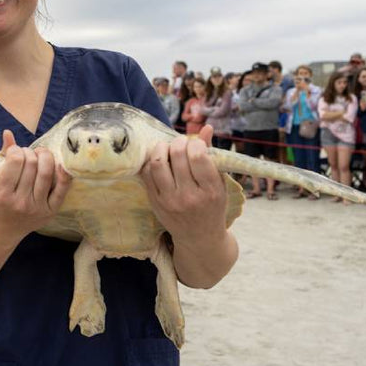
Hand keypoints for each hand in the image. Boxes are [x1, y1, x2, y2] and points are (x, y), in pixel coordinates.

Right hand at [0, 130, 71, 242]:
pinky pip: (62, 189)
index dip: (17, 150)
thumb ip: (0, 157)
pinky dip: (63, 174)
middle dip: (31, 152)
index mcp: (2, 193)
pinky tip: (60, 164)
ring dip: (45, 157)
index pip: (15, 161)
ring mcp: (36, 207)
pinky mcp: (51, 211)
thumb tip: (8, 133)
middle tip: (28, 154)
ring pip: (47, 173)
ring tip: (41, 155)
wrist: (3, 230)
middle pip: (32, 164)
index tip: (15, 151)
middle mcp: (19, 202)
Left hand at [140, 125, 227, 247]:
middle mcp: (190, 197)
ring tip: (167, 147)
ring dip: (161, 148)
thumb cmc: (212, 206)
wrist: (199, 237)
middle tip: (181, 142)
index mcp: (211, 191)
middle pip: (177, 156)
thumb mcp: (219, 184)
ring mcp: (170, 201)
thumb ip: (212, 156)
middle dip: (178, 142)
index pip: (198, 157)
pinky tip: (159, 160)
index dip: (195, 143)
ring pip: (158, 163)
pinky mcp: (155, 203)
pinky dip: (151, 162)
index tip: (196, 144)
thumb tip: (206, 127)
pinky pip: (146, 174)